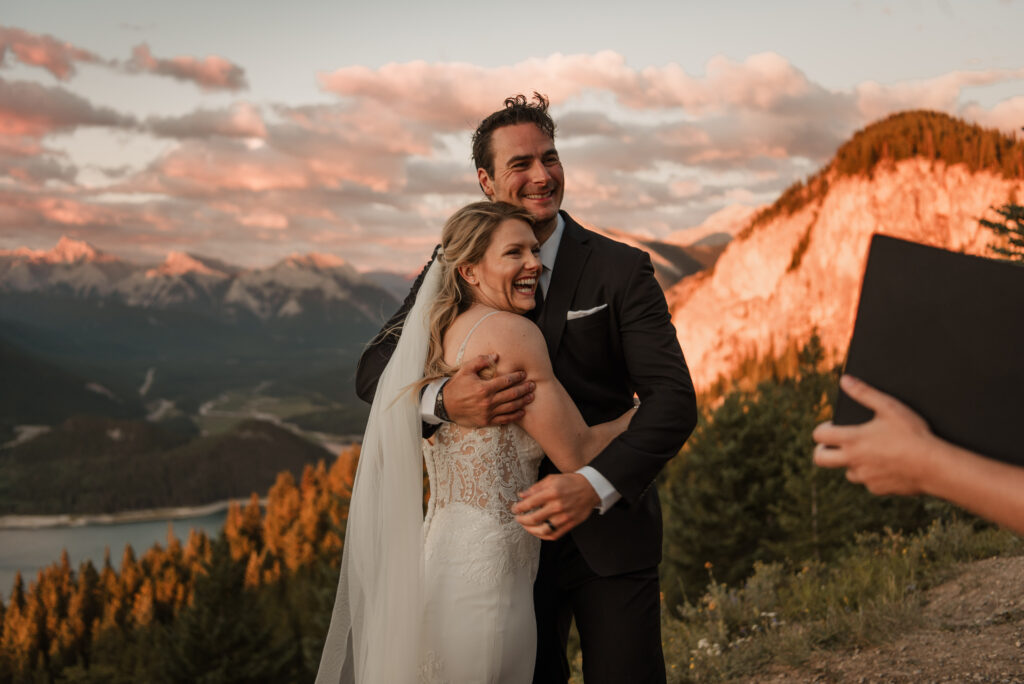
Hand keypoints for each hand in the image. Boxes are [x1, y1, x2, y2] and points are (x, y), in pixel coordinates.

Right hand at [444, 354, 534, 427]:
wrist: (445, 405)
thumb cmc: (456, 386)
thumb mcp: (466, 370)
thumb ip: (480, 361)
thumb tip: (495, 356)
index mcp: (484, 387)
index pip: (506, 381)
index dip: (517, 377)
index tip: (524, 374)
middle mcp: (487, 401)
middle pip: (512, 394)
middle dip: (524, 389)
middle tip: (533, 385)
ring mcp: (488, 413)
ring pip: (510, 407)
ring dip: (523, 402)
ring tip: (531, 397)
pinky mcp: (486, 421)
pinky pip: (504, 419)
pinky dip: (515, 416)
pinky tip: (522, 412)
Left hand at [512, 473, 599, 540]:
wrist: (591, 488)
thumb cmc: (570, 482)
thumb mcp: (552, 479)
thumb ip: (535, 488)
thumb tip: (521, 496)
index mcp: (552, 492)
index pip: (530, 503)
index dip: (519, 508)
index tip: (514, 509)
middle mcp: (558, 505)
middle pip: (534, 519)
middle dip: (522, 520)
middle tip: (517, 518)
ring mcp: (565, 516)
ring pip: (543, 530)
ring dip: (530, 530)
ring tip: (525, 526)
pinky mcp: (571, 524)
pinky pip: (554, 535)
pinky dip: (543, 536)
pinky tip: (537, 531)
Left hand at [812, 375, 939, 495]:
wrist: (934, 466)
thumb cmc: (913, 434)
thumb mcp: (890, 407)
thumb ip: (865, 393)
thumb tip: (845, 380)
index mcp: (852, 440)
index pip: (819, 436)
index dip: (822, 429)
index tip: (832, 427)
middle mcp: (853, 461)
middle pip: (819, 459)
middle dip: (822, 450)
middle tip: (834, 444)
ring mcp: (864, 477)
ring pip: (846, 471)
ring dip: (851, 463)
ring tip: (868, 452)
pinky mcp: (877, 489)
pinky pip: (867, 481)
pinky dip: (871, 474)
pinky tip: (887, 464)